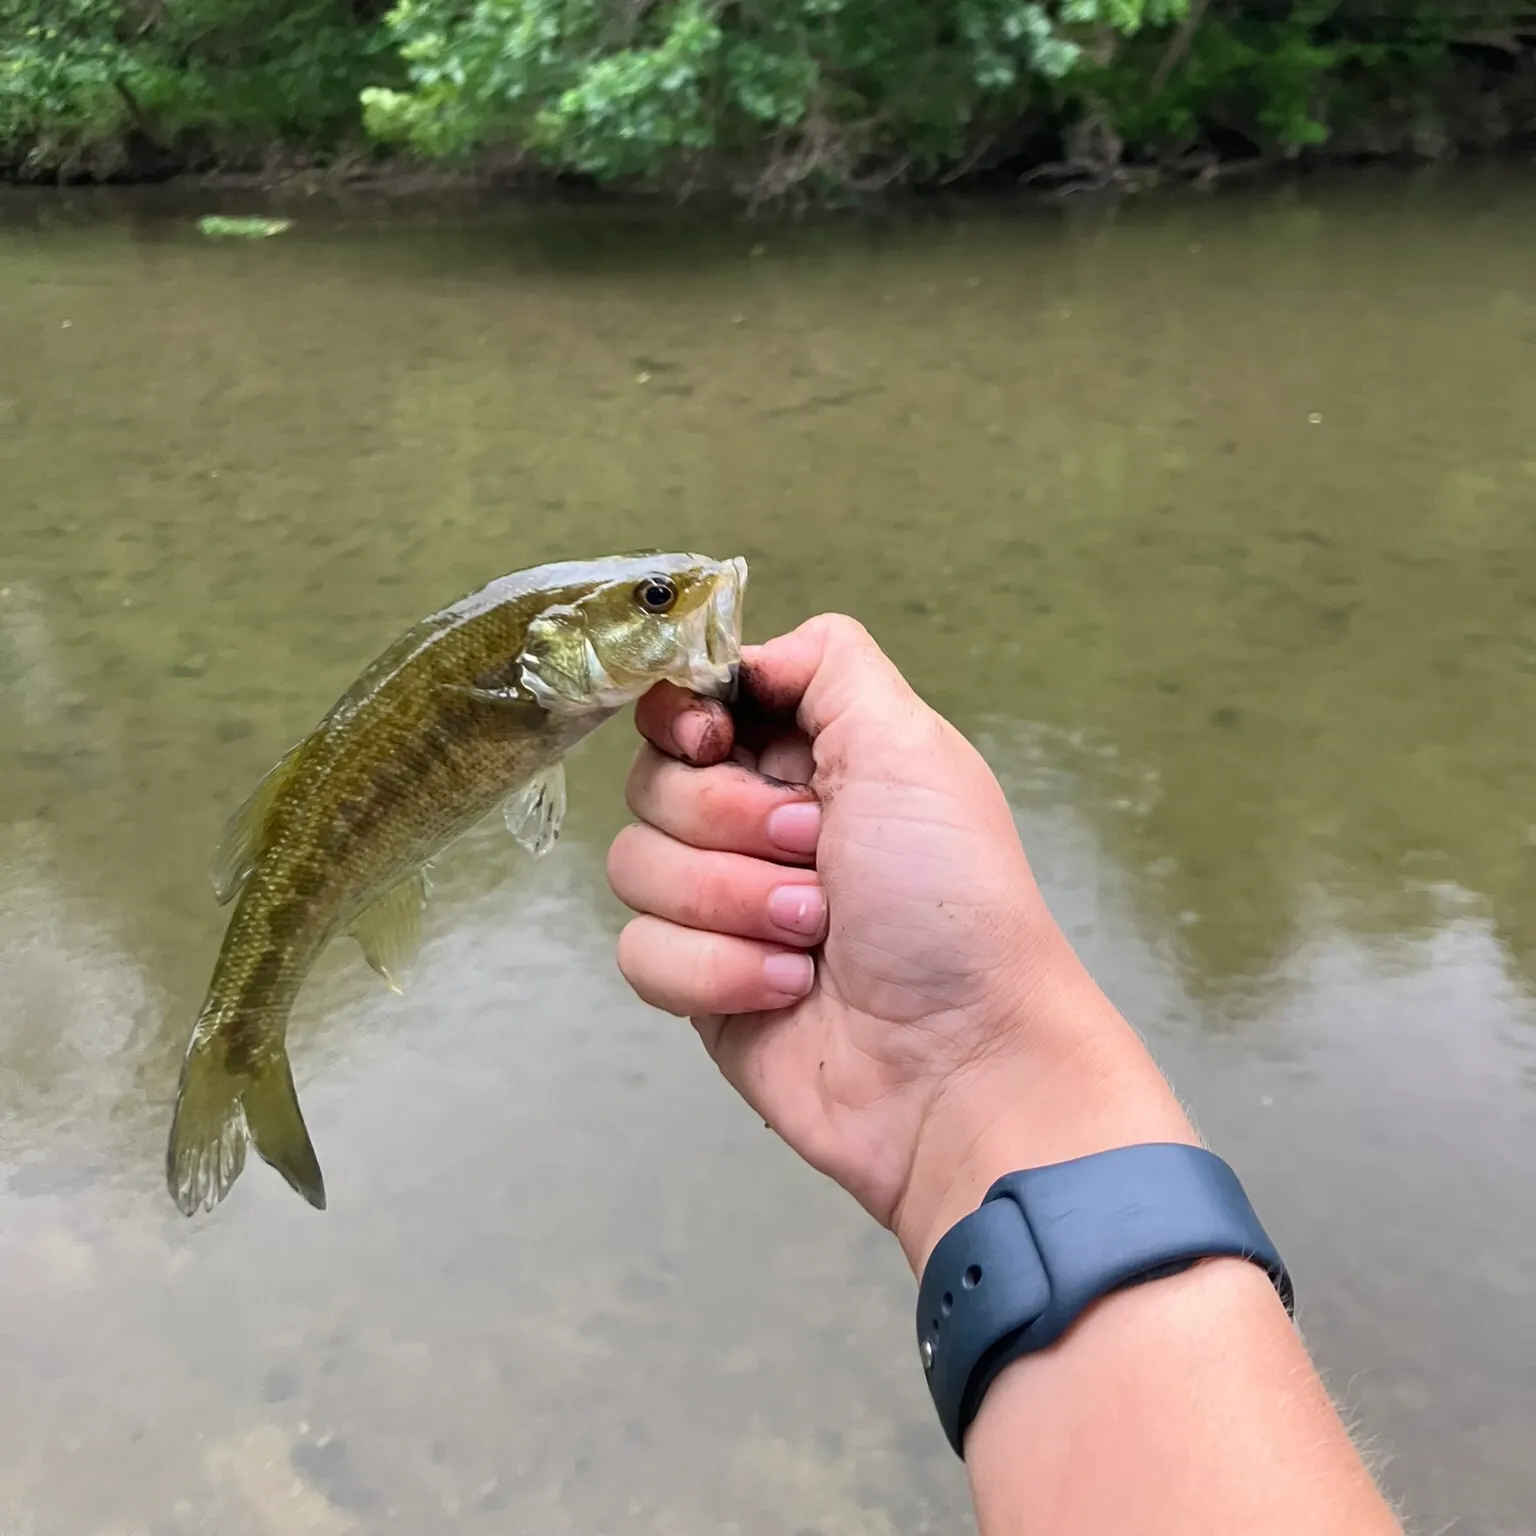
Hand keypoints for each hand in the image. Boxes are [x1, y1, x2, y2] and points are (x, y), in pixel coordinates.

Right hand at [607, 615, 1195, 1269]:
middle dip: (730, 821)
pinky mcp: (701, 985)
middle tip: (815, 853)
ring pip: (636, 867)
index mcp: (809, 754)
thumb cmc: (947, 893)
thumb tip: (743, 657)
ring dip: (732, 900)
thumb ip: (827, 663)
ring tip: (815, 933)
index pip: (692, 706)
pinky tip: (786, 989)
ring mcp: (724, 906)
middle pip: (653, 782)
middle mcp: (759, 821)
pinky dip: (715, 970)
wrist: (959, 1062)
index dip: (686, 721)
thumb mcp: (909, 744)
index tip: (715, 743)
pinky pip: (641, 954)